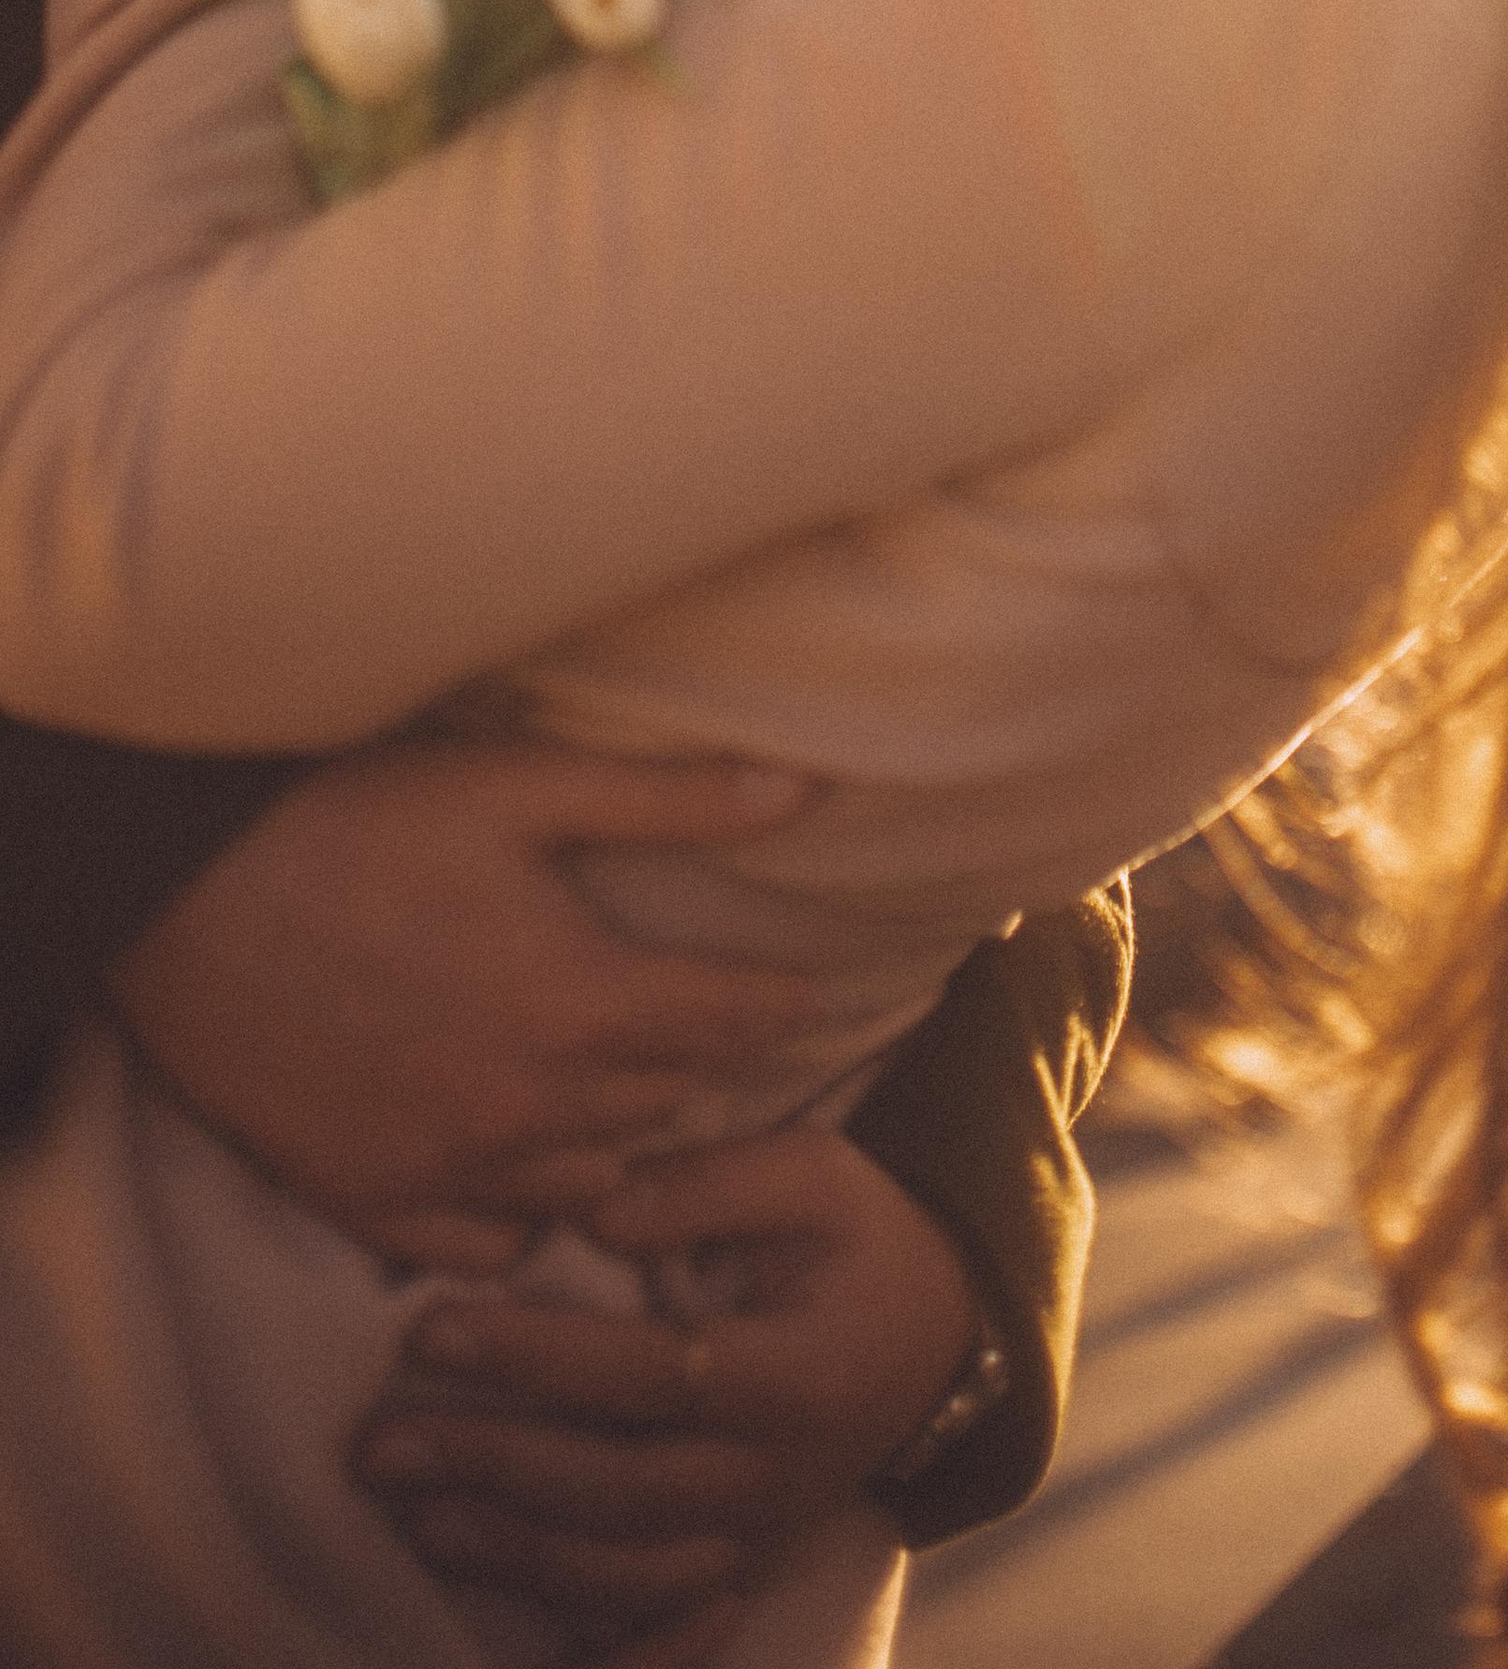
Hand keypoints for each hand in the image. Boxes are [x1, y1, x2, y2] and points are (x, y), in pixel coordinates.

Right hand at [107, 736, 829, 1270]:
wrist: (181, 898)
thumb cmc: (355, 820)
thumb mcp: (521, 784)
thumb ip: (670, 800)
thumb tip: (803, 793)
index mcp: (582, 1002)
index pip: (734, 1022)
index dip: (781, 1001)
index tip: (804, 991)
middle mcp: (529, 1109)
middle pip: (671, 1104)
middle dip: (706, 1062)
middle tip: (716, 1028)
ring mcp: (448, 1170)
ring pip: (594, 1185)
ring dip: (625, 1139)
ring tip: (629, 1092)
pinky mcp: (371, 1203)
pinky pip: (491, 1245)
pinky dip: (526, 1210)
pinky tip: (527, 1162)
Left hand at [351, 1129, 972, 1642]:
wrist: (945, 1339)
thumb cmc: (866, 1239)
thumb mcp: (817, 1174)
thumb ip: (714, 1182)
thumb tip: (597, 1210)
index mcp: (793, 1374)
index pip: (648, 1377)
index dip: (537, 1360)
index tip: (431, 1329)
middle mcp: (772, 1477)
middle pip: (615, 1491)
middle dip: (490, 1466)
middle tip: (380, 1440)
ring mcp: (754, 1534)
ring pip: (619, 1570)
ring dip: (507, 1546)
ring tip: (413, 1510)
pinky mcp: (739, 1564)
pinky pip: (644, 1610)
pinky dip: (562, 1602)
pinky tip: (487, 1571)